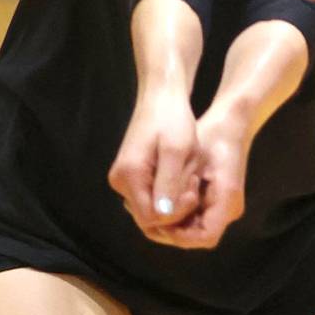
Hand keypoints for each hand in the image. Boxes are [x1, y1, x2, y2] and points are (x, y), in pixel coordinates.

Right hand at [108, 86, 200, 242]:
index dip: (176, 212)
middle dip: (176, 203)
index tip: (193, 190)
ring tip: (188, 171)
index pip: (150, 218)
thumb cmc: (172, 118)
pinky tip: (182, 170)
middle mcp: (120, 181)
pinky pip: (152, 194)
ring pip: (153, 204)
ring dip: (175, 195)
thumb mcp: (177, 150)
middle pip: (150, 214)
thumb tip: (162, 216)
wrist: (162, 96)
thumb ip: (169, 183)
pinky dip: (170, 187)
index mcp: (128, 176)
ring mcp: (125, 178)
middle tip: (193, 180)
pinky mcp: (133, 174)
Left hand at [145, 103, 249, 249]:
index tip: (158, 218)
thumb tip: (160, 213)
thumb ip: (178, 186)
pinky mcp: (217, 199)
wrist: (231, 120)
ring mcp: (224, 206)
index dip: (179, 234)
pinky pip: (195, 215)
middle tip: (149, 213)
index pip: (204, 237)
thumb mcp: (192, 158)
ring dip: (173, 219)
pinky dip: (178, 209)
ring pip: (194, 227)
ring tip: (153, 203)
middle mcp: (229, 210)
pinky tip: (163, 195)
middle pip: (197, 236)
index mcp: (228, 201)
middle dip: (171, 228)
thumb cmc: (213, 136)